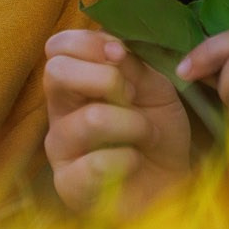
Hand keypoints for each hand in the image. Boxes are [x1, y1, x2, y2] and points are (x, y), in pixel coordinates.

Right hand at [42, 28, 192, 218]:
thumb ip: (133, 65)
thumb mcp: (155, 88)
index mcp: (75, 83)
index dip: (90, 43)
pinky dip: (127, 159)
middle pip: (56, 72)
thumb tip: (113, 49)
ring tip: (148, 134)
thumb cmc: (157, 132)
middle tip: (133, 97)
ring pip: (89, 118)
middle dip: (106, 78)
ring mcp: (60, 148)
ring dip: (133, 124)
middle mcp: (60, 112)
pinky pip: (96, 163)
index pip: (57, 47)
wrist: (172, 185)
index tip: (121, 56)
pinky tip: (134, 163)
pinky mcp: (68, 184)